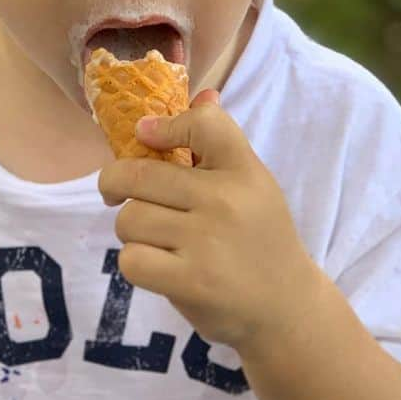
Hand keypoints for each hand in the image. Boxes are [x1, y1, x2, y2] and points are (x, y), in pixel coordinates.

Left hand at [97, 89, 319, 350]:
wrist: (285, 305)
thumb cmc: (258, 236)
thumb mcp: (250, 183)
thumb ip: (218, 142)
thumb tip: (201, 94)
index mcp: (243, 169)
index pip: (203, 123)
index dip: (163, 124)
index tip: (145, 135)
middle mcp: (225, 200)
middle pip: (137, 174)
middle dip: (115, 184)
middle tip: (117, 193)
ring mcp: (207, 242)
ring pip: (129, 219)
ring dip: (131, 230)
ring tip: (153, 237)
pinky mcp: (191, 282)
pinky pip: (132, 260)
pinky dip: (136, 263)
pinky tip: (156, 264)